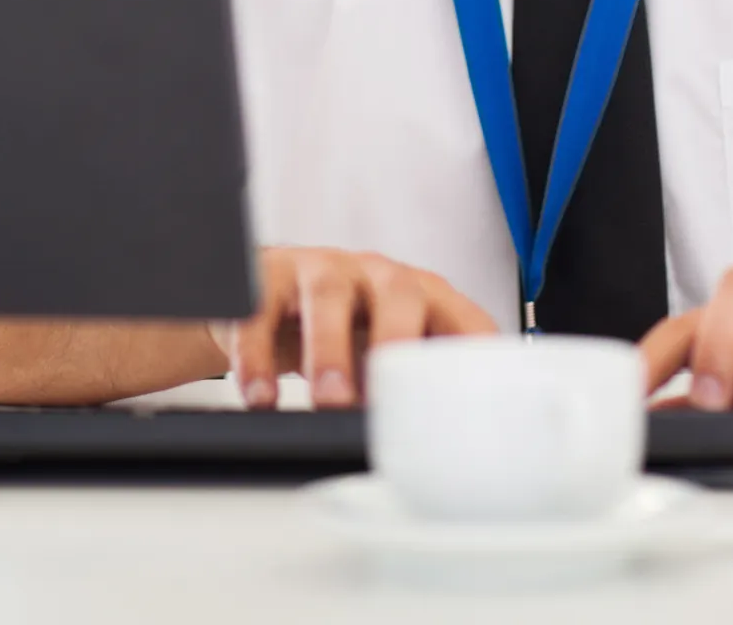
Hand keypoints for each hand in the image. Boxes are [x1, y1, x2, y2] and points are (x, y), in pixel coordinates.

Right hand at [211, 246, 496, 408]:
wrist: (270, 298)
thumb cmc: (346, 335)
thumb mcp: (388, 359)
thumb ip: (412, 395)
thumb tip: (433, 461)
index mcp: (422, 297)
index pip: (463, 319)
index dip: (473, 354)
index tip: (473, 399)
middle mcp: (376, 275)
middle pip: (398, 293)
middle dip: (394, 341)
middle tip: (386, 397)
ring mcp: (323, 269)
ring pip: (328, 294)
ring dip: (329, 350)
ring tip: (328, 400)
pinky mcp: (269, 277)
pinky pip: (261, 308)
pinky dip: (259, 356)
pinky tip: (260, 396)